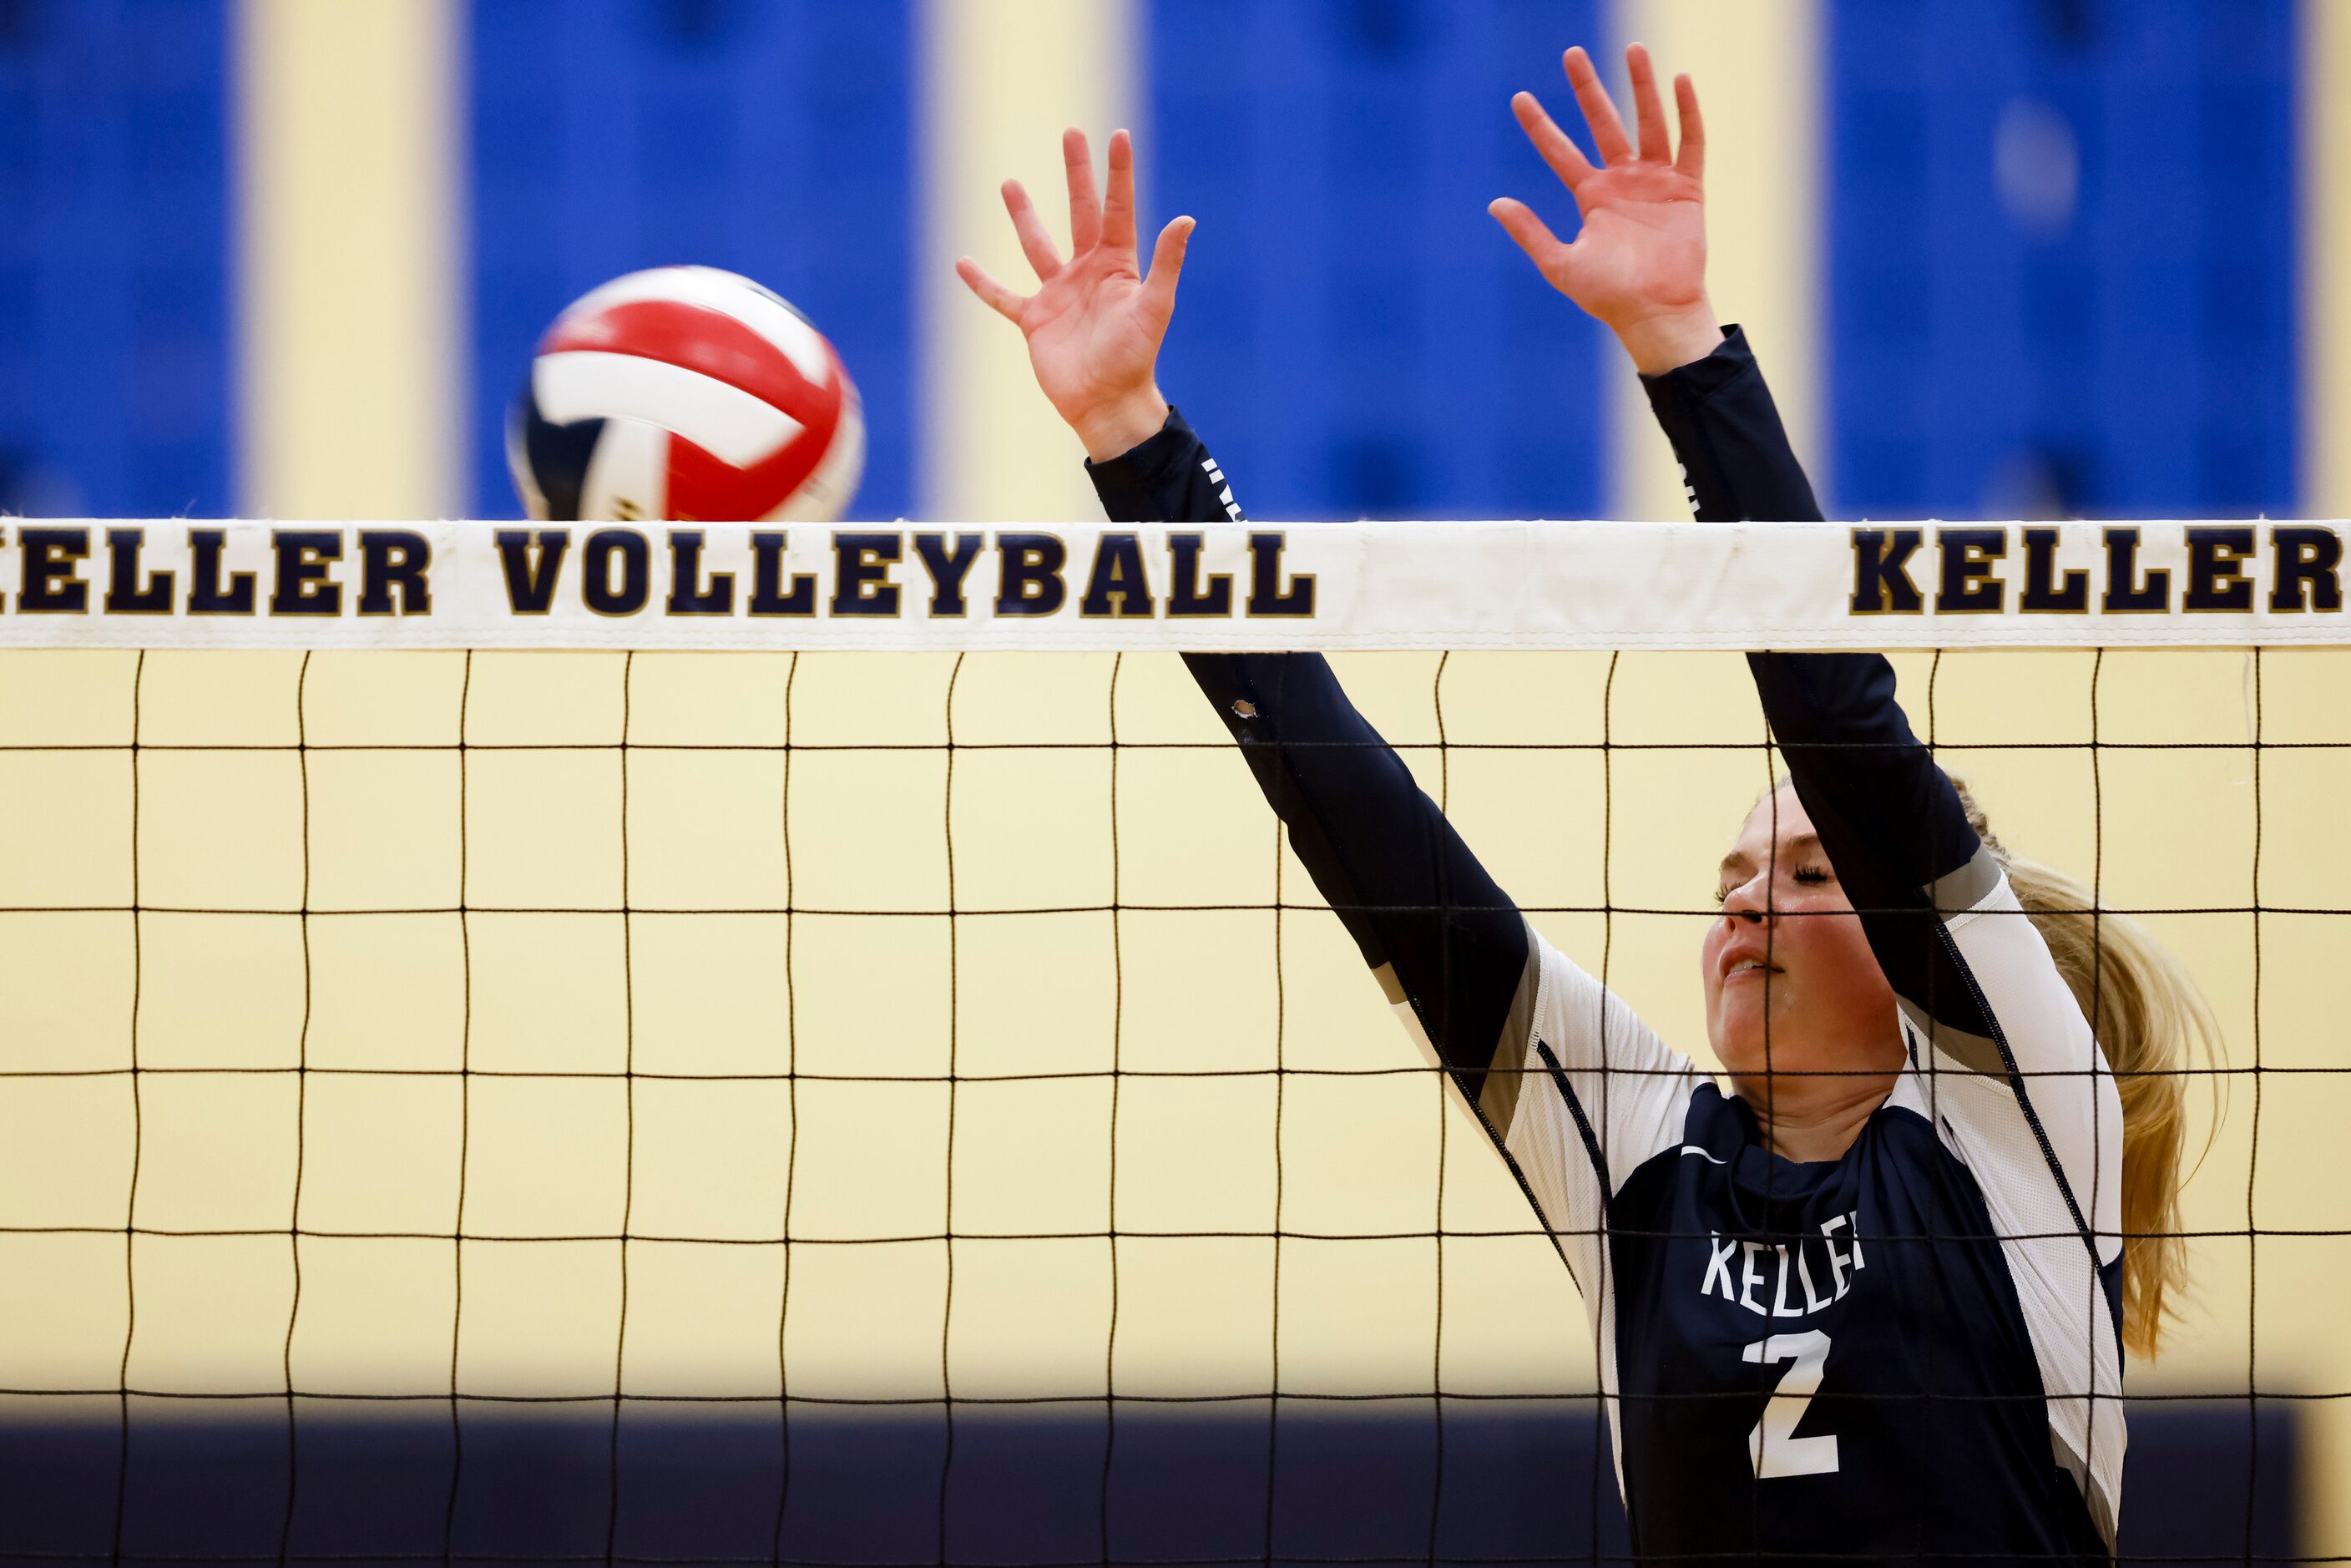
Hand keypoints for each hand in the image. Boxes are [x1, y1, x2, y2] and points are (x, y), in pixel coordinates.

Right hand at [957, 128, 1195, 461]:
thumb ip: (1166, 263)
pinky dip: (981, 282)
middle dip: (1075, 173)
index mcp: (1117, 265)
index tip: (1117, 135)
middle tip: (1070, 133)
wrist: (1107, 404)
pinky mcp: (1034, 320)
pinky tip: (962, 263)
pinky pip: (1002, 296)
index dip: (1118, 172)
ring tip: (1009, 182)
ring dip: (1023, 215)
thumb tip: (1186, 218)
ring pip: (1037, 244)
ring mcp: (1059, 294)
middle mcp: (1087, 272)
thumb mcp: (1154, 307)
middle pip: (1080, 211)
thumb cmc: (1136, 358)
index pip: (1118, 208)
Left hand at [1489, 44, 1721, 375]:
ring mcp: (1656, 182)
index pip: (1560, 151)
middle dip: (1588, 89)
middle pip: (1603, 123)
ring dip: (1641, 86)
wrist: (1655, 313)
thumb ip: (1530, 233)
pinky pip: (1690, 142)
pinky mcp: (1687, 188)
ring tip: (1633, 49)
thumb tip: (1495, 202)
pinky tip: (1680, 80)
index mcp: (1592, 196)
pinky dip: (1687, 113)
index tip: (1519, 98)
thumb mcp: (1561, 264)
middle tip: (1572, 54)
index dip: (1540, 126)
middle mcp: (1622, 182)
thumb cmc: (1609, 296)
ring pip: (1648, 122)